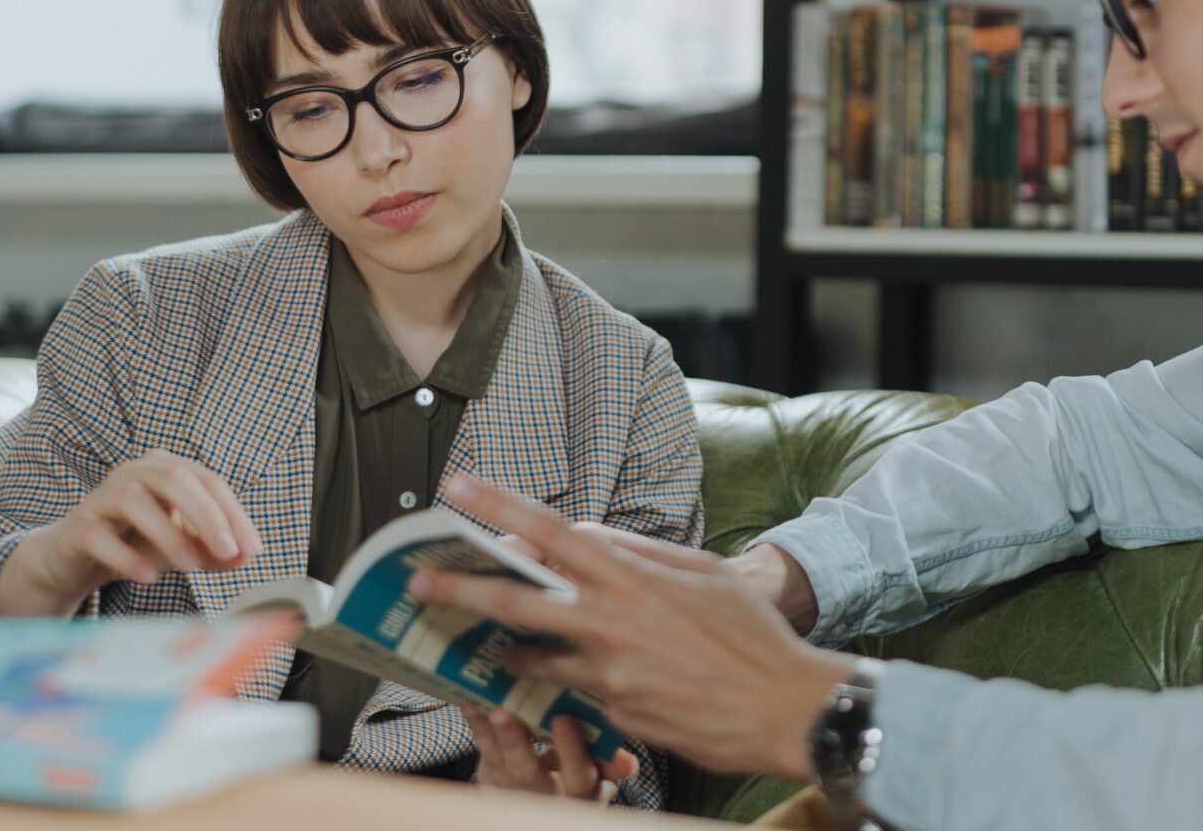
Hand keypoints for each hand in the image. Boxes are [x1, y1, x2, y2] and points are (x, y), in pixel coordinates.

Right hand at [0, 447, 262, 615]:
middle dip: (206, 514)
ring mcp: (102, 497)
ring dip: (167, 533)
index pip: (208, 481)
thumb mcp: (183, 545)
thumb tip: (246, 556)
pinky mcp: (78, 527)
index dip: (234, 513)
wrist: (77, 559)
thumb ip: (214, 549)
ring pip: (134, 500)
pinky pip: (99, 536)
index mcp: (166, 469)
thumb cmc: (137, 543)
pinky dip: (126, 556)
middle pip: (174, 478)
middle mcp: (134, 472)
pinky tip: (147, 576)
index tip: (252, 547)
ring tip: (190, 565)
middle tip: (227, 550)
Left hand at [411, 476, 855, 779]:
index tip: (458, 488)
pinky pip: (573, 693)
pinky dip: (559, 682)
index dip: (500, 508)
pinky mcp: (616, 715)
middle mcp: (612, 622)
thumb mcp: (704, 574)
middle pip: (517, 600)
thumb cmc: (751, 637)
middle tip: (416, 581)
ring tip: (484, 641)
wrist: (785, 708)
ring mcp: (609, 673)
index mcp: (633, 577)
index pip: (552, 532)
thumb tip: (591, 534)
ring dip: (505, 647)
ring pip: (534, 656)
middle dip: (459, 587)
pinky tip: (554, 678)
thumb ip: (641, 552)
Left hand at [460, 707, 637, 801]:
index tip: (563, 719)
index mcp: (580, 793)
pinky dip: (477, 729)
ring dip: (490, 734)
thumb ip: (611, 766)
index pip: (579, 777)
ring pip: (501, 764)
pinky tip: (471, 704)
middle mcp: (544, 796)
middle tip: (506, 714)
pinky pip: (483, 753)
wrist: (540, 802)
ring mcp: (514, 788)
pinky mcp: (492, 777)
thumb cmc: (578, 776)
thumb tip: (628, 761)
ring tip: (485, 708)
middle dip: (517, 743)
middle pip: (529, 774)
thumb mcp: (601, 777)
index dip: (571, 751)